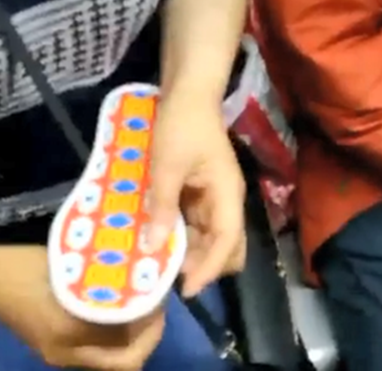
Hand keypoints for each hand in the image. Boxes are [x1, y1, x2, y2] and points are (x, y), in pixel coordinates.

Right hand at [0, 243, 164, 369]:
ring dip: (131, 340)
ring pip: (110, 361)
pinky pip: (95, 353)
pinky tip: (116, 309)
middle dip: (146, 340)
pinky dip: (112, 338)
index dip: (149, 325)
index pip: (124, 345)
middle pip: (122, 365)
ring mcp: (58, 357)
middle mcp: (66, 354)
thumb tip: (134, 271)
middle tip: (157, 308)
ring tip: (141, 306)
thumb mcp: (64, 265)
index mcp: (69, 334)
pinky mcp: (54, 350)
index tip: (160, 298)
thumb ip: (97, 276)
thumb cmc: (20, 267)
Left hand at [148, 96, 246, 296]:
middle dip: (202, 265)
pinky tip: (159, 235)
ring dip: (189, 250)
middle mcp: (226, 199)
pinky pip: (196, 220)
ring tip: (159, 261)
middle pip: (225, 246)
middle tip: (169, 276)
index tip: (185, 290)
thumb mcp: (167, 166)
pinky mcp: (201, 188)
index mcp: (227, 195)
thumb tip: (154, 247)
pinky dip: (181, 232)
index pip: (227, 243)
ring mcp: (214, 194)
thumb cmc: (180, 125)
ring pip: (209, 236)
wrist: (188, 91)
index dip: (208, 270)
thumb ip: (163, 206)